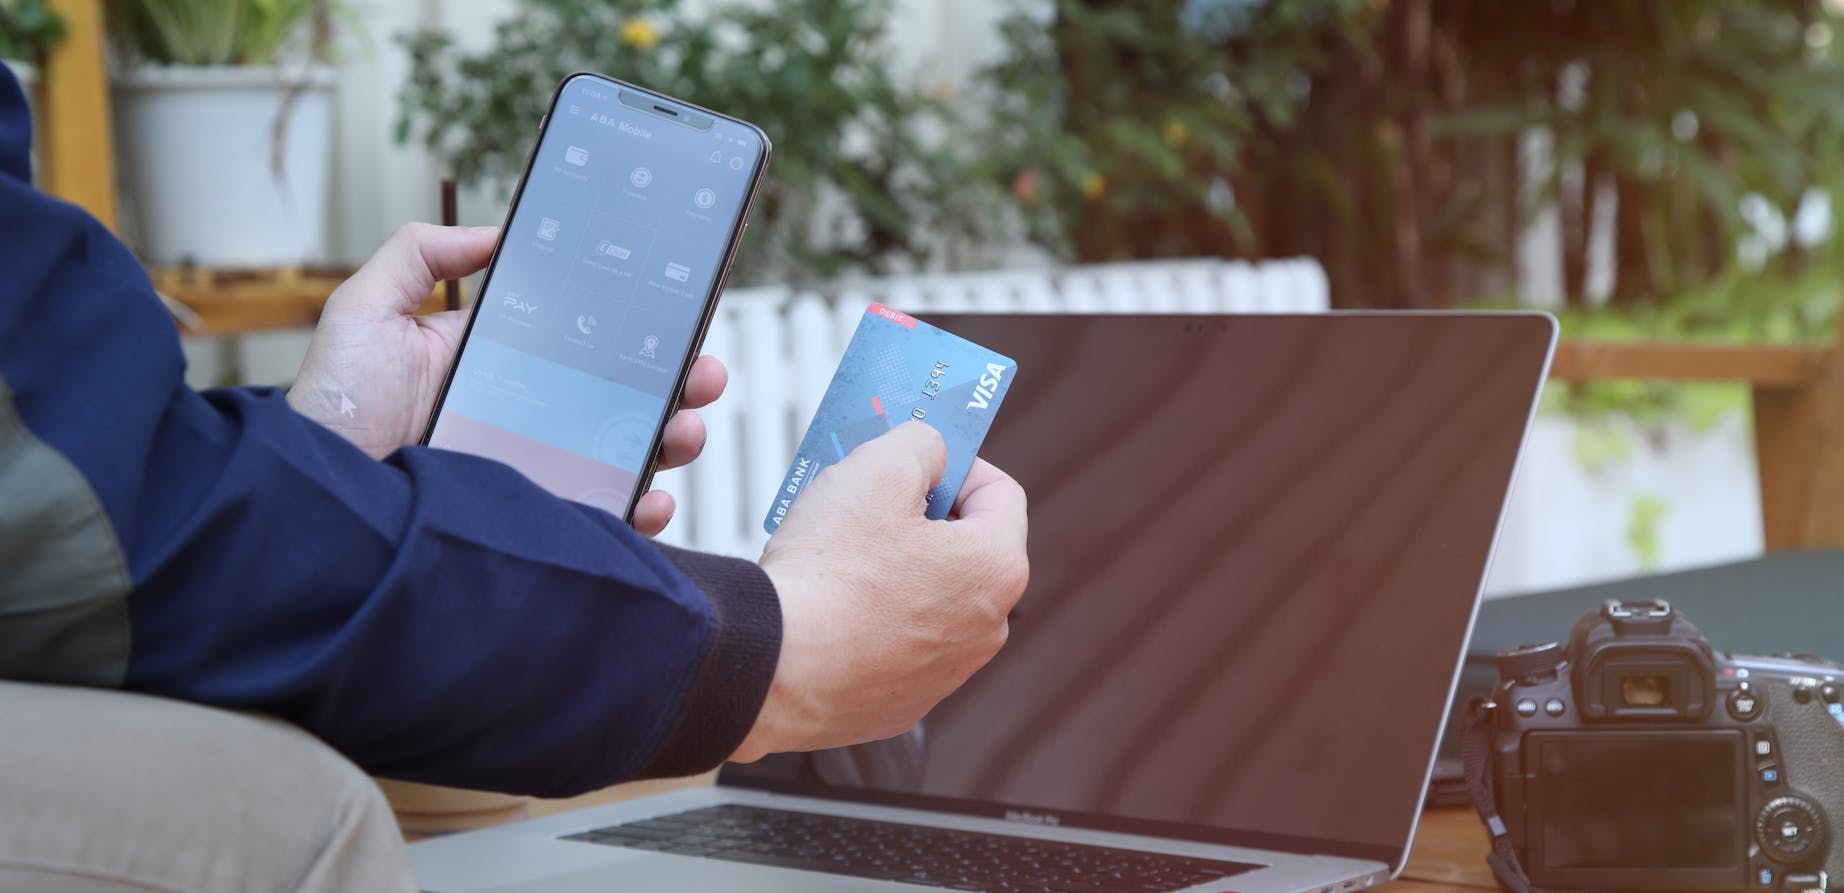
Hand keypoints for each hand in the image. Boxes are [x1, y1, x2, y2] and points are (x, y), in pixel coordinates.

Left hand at [287, 222, 724, 535]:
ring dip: (675, 436)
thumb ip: (418, 256)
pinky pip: (606, 515)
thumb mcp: (364, 311)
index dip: (638, 328)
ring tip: (684, 428)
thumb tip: (493, 233)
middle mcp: (533, 414)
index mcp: (507, 362)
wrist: (320, 501)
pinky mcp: (538, 519)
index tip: (674, 311)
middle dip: (681, 381)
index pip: (588, 340)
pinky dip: (644, 508)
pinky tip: (651, 495)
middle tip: (701, 373)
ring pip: (630, 451)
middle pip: (627, 395)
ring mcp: (540, 469)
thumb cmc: (333, 407)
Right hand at [733, 422, 1029, 760]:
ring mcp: (946, 671)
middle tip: (871, 502)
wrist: (773, 669)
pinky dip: (873, 620)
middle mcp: (987, 628)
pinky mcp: (903, 701)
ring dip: (896, 570)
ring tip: (840, 555)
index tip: (920, 463)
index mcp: (996, 568)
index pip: (1000, 493)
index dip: (957, 465)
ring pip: (930, 597)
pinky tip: (830, 606)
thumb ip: (921, 443)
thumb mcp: (878, 467)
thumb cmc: (826, 576)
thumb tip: (930, 451)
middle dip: (922, 519)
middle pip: (965, 548)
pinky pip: (897, 642)